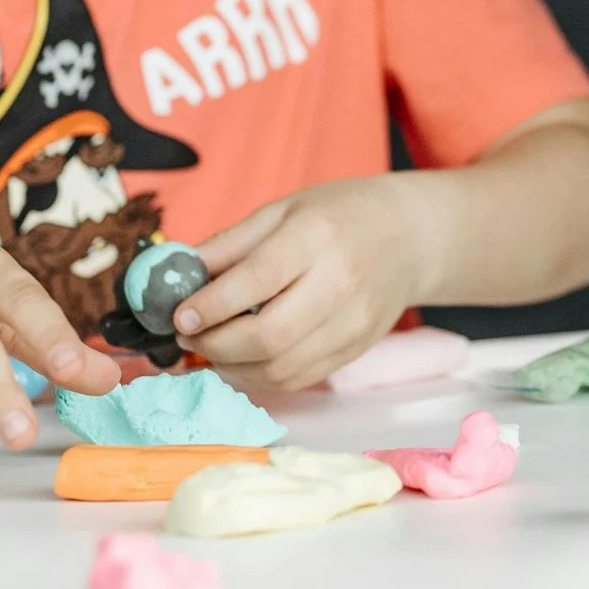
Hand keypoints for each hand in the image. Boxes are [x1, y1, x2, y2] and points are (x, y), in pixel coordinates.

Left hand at [174, 177, 422, 388]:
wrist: (411, 237)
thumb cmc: (341, 214)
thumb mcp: (283, 210)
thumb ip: (230, 244)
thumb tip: (177, 276)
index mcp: (317, 237)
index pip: (258, 279)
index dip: (212, 304)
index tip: (180, 315)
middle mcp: (340, 283)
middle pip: (269, 336)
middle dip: (216, 344)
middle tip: (190, 336)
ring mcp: (353, 322)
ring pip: (281, 367)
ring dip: (234, 367)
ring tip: (214, 347)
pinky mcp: (357, 348)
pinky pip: (300, 378)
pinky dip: (263, 375)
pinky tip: (247, 357)